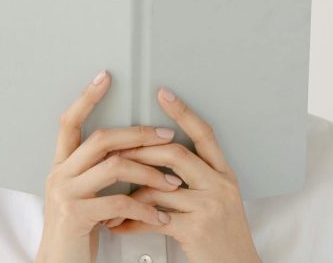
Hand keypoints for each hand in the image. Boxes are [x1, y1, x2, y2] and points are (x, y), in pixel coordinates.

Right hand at [35, 70, 183, 262]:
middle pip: (101, 139)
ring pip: (114, 167)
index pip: (69, 122)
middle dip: (138, 134)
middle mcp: (60, 174)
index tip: (105, 77)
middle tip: (167, 136)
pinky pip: (119, 203)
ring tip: (173, 182)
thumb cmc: (77, 231)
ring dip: (150, 172)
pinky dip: (145, 208)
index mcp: (62, 165)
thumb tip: (129, 148)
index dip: (86, 97)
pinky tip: (160, 215)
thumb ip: (97, 171)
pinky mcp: (76, 216)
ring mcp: (66, 194)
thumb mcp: (83, 195)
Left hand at [102, 86, 262, 262]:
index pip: (204, 134)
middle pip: (175, 154)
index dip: (183, 112)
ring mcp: (209, 207)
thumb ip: (196, 181)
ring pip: (159, 188)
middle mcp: (219, 186)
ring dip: (128, 195)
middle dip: (140, 152)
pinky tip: (118, 224)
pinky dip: (131, 222)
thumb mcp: (219, 202)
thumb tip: (157, 164)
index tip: (163, 93)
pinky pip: (154, 218)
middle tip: (115, 153)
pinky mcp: (196, 229)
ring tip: (109, 200)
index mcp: (224, 175)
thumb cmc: (222, 239)